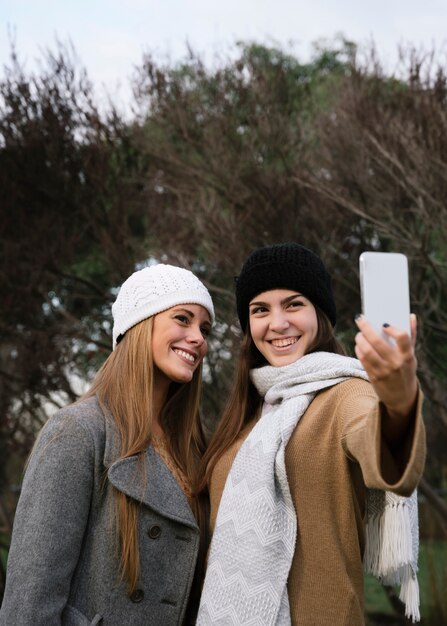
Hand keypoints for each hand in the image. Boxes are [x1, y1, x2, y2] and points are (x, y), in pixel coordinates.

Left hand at [354, 314, 417, 435]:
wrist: (402, 397)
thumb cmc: (406, 370)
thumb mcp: (411, 356)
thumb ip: (411, 336)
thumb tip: (410, 316)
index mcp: (408, 356)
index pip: (403, 337)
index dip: (392, 328)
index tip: (384, 323)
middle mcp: (396, 363)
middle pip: (377, 342)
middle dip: (366, 328)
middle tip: (360, 320)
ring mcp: (384, 371)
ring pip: (366, 351)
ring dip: (359, 339)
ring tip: (359, 334)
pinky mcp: (374, 377)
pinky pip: (363, 360)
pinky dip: (358, 350)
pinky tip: (358, 345)